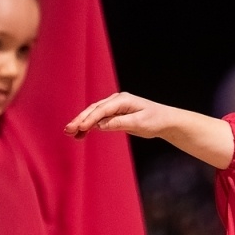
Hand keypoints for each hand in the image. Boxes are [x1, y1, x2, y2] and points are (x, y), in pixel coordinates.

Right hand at [65, 93, 234, 168]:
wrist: (166, 121)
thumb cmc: (156, 120)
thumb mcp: (139, 123)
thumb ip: (119, 123)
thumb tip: (100, 125)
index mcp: (122, 100)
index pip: (102, 110)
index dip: (89, 119)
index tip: (80, 128)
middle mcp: (116, 101)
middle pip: (94, 110)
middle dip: (80, 120)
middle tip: (68, 130)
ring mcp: (114, 107)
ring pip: (94, 114)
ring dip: (82, 123)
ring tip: (71, 134)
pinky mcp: (115, 114)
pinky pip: (99, 119)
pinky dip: (90, 126)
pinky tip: (82, 134)